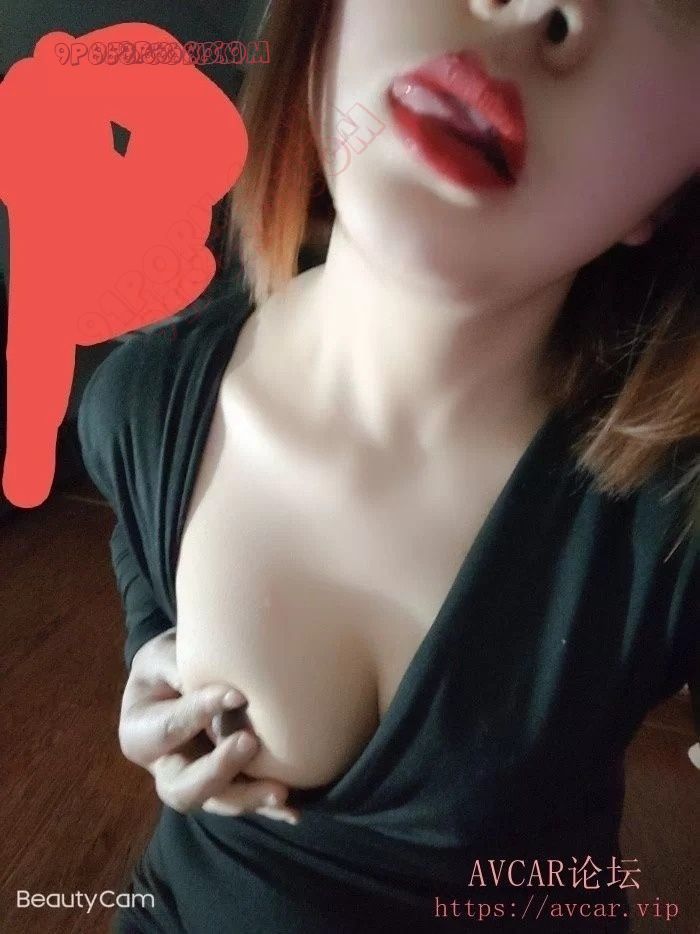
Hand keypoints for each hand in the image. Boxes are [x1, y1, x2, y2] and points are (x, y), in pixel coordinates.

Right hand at [118, 628, 299, 822]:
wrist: (179, 677)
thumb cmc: (168, 664)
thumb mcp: (164, 656)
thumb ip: (182, 668)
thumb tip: (221, 687)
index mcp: (140, 733)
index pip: (168, 728)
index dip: (200, 712)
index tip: (237, 693)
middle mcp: (164, 767)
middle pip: (182, 788)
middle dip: (217, 772)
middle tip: (249, 742)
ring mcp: (195, 781)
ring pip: (218, 802)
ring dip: (249, 798)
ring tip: (281, 791)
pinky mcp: (225, 784)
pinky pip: (245, 802)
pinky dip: (268, 808)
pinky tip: (293, 811)